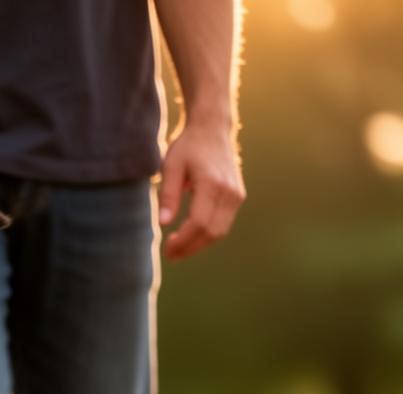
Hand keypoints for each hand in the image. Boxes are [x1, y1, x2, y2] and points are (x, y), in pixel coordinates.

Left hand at [157, 120, 245, 259]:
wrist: (213, 129)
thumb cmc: (188, 146)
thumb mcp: (171, 166)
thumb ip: (168, 194)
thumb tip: (164, 223)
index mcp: (211, 182)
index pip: (199, 222)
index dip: (183, 240)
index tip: (167, 249)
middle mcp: (228, 191)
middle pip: (211, 232)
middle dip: (190, 247)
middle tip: (170, 255)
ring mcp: (236, 194)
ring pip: (220, 231)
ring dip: (199, 244)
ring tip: (178, 249)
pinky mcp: (238, 196)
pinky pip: (224, 223)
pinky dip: (208, 234)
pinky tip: (190, 236)